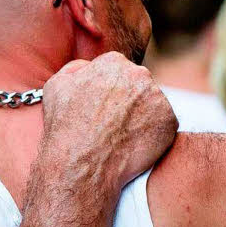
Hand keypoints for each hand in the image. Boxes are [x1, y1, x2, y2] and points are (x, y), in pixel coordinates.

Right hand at [41, 52, 177, 189]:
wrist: (81, 164)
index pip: (116, 70)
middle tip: (111, 122)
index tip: (101, 105)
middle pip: (136, 83)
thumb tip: (87, 67)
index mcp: (113, 62)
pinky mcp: (169, 122)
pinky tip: (132, 144)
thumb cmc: (66, 127)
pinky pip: (162, 124)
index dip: (107, 89)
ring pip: (150, 103)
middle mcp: (139, 74)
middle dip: (126, 99)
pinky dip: (151, 134)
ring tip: (120, 135)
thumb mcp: (56, 86)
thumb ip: (76, 69)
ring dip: (140, 115)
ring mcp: (157, 98)